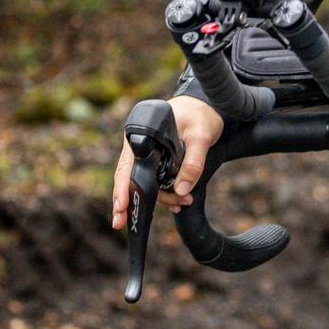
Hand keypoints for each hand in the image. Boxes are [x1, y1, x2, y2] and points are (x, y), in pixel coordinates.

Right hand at [112, 96, 224, 229]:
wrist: (208, 103)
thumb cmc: (201, 114)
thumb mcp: (201, 137)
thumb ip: (193, 163)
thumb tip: (182, 191)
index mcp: (142, 134)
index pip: (126, 167)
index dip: (122, 190)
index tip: (120, 208)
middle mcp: (139, 145)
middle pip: (129, 179)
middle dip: (130, 203)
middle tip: (121, 224)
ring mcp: (146, 153)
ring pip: (145, 183)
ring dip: (161, 198)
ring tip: (183, 204)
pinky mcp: (157, 160)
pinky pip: (155, 180)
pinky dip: (166, 193)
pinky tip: (179, 202)